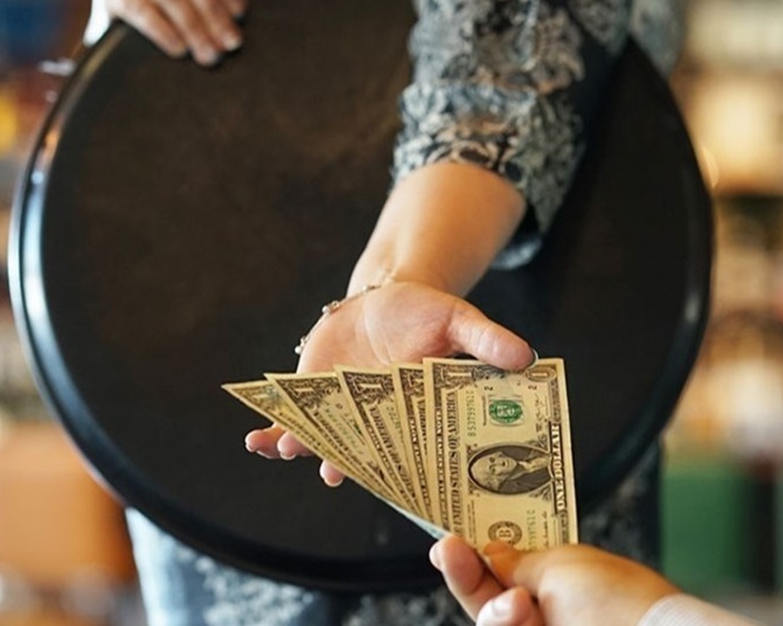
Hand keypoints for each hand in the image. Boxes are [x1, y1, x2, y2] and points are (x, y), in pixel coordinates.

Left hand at [91, 0, 245, 65]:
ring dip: (216, 10)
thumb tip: (101, 85)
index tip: (180, 52)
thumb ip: (111, 42)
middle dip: (194, 25)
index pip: (134, 5)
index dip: (158, 28)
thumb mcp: (112, 14)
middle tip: (215, 54)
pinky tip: (240, 8)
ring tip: (233, 39)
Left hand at [243, 281, 534, 485]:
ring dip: (303, 447)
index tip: (391, 480)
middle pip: (361, 450)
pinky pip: (289, 422)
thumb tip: (527, 357)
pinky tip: (254, 440)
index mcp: (416, 413)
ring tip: (286, 447)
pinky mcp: (312, 399)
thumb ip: (486, 341)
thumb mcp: (460, 321)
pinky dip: (271, 432)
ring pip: (322, 441)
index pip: (410, 448)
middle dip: (345, 462)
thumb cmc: (428, 314)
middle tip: (332, 473)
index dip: (400, 467)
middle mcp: (376, 423)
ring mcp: (341, 414)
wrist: (384, 301)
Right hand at [430, 535, 677, 625]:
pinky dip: (502, 624)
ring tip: (517, 604)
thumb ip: (516, 561)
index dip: (474, 556)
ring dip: (493, 613)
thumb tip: (488, 552)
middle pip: (487, 600)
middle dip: (465, 575)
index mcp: (560, 583)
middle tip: (448, 550)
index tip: (449, 541)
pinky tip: (518, 612)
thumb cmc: (619, 601)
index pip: (506, 570)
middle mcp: (549, 613)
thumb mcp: (561, 564)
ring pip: (490, 624)